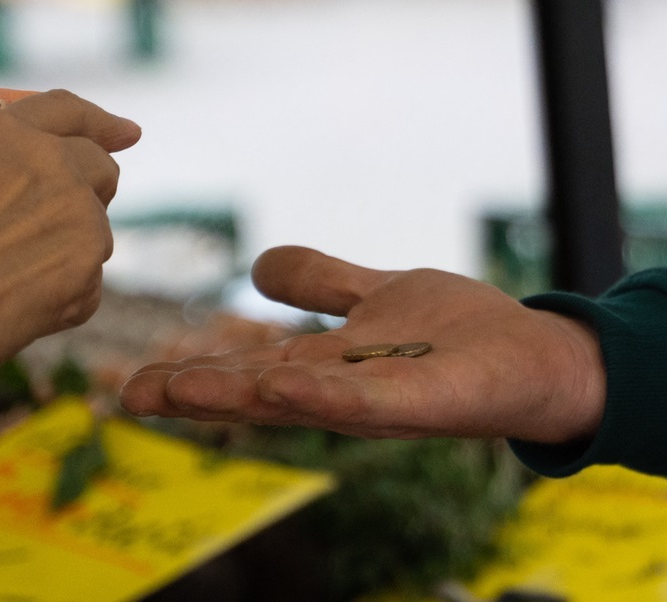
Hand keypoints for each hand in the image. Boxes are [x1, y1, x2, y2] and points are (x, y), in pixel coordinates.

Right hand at [0, 90, 140, 385]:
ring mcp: (78, 210)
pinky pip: (89, 279)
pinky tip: (20, 303)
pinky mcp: (90, 261)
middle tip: (61, 225)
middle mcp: (52, 161)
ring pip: (96, 231)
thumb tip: (51, 169)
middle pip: (102, 169)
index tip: (128, 133)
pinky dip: (66, 294)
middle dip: (91, 192)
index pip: (68, 111)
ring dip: (69, 252)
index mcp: (7, 132)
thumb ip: (5, 164)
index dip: (102, 122)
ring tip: (9, 277)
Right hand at [120, 246, 605, 443]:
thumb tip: (256, 266)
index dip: (189, 377)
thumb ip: (321, 282)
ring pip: (298, 400)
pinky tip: (283, 381)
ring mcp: (380, 401)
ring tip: (179, 390)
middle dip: (194, 395)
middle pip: (257, 393)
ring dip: (238, 396)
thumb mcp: (375, 295)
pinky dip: (324, 392)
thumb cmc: (460, 335)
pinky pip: (369, 399)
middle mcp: (342, 390)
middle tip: (129, 396)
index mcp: (326, 366)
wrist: (540, 356)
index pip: (245, 371)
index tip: (127, 386)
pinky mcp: (424, 401)